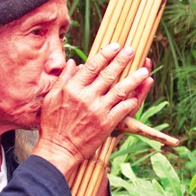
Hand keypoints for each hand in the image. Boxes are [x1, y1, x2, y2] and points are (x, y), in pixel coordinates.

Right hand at [32, 43, 152, 176]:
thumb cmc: (52, 124)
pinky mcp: (106, 124)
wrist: (58, 149)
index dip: (106, 54)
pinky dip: (132, 101)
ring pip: (121, 90)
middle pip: (109, 74)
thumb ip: (63, 78)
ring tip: (144, 71)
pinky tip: (138, 94)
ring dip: (134, 79)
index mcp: (73, 89)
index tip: (115, 46)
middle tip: (132, 50)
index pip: (93, 66)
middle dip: (122, 60)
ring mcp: (98, 111)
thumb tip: (74, 62)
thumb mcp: (51, 98)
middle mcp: (87, 97)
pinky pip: (123, 109)